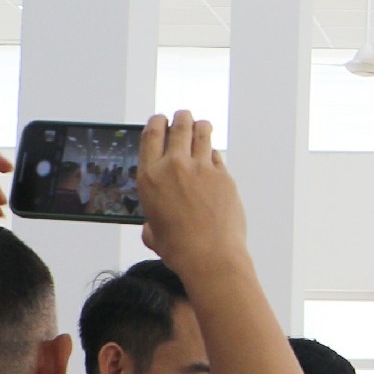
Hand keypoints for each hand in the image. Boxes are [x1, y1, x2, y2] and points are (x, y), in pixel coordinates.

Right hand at [134, 111, 246, 278]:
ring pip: (201, 133)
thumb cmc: (179, 249)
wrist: (210, 256)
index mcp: (150, 177)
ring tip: (202, 125)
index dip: (156, 122)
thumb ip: (152, 219)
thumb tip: (153, 224)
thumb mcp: (152, 231)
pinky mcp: (223, 175)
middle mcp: (173, 166)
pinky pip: (217, 156)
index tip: (160, 119)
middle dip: (181, 117)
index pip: (151, 135)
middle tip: (184, 116)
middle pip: (178, 126)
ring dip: (200, 126)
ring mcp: (200, 168)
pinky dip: (213, 154)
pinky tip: (212, 157)